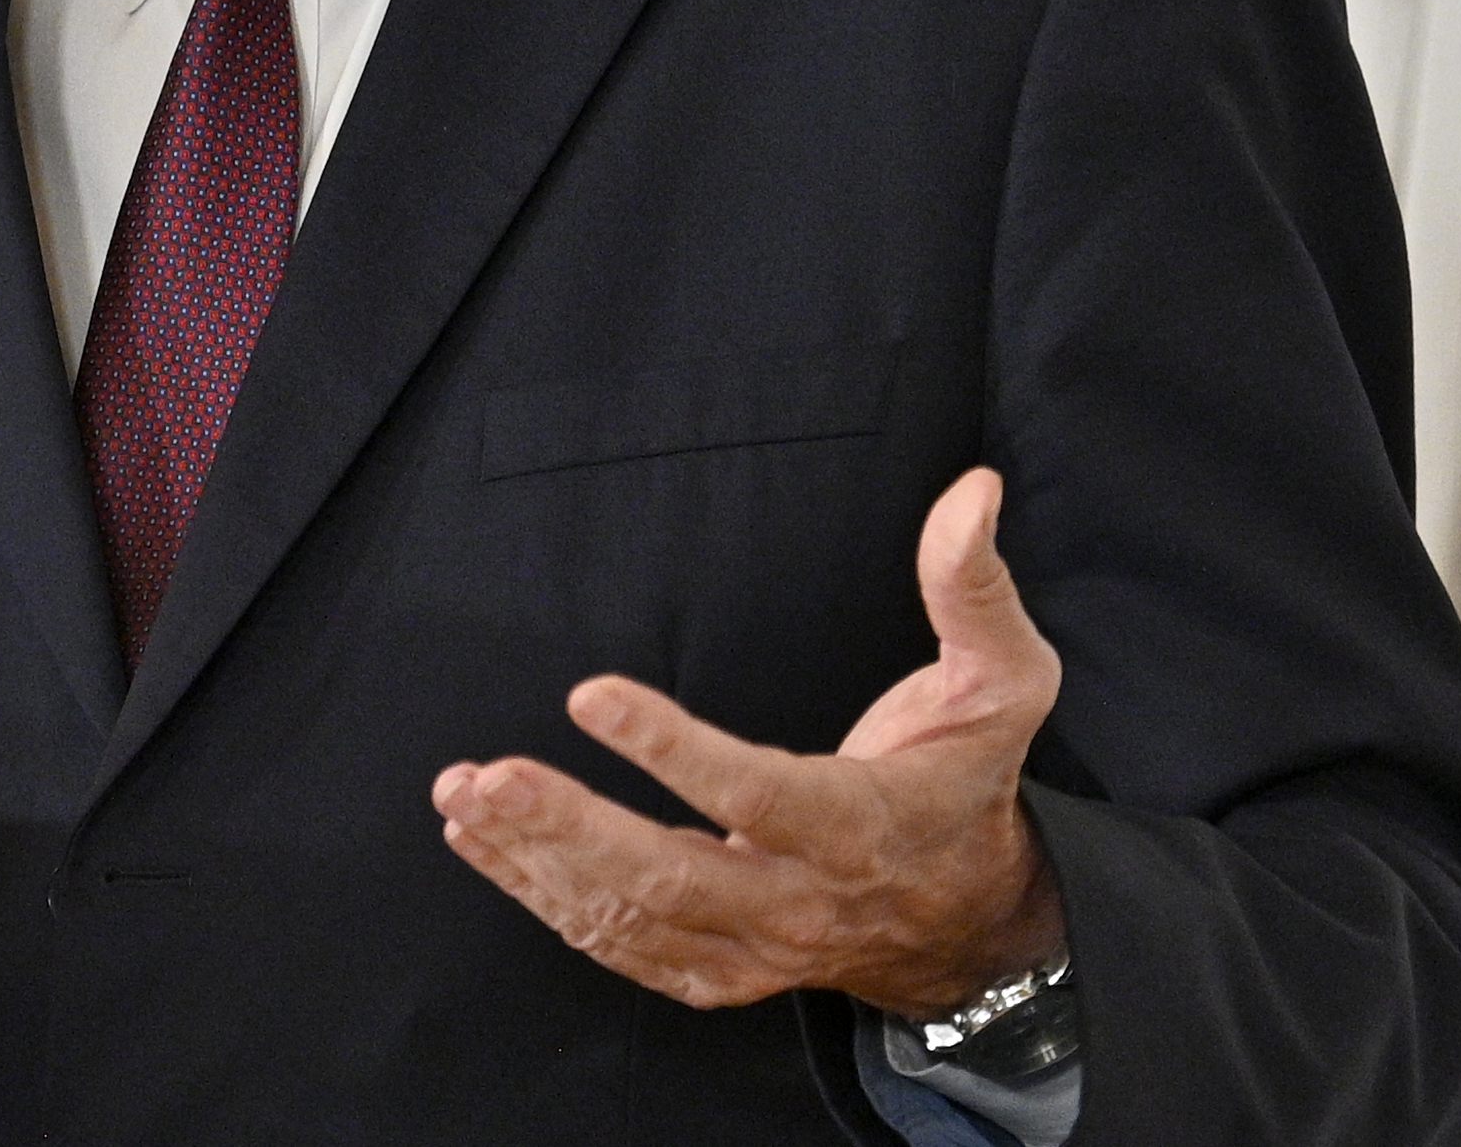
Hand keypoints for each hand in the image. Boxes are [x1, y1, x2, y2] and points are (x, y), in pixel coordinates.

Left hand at [431, 467, 1065, 1020]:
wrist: (973, 921)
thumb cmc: (968, 780)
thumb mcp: (1002, 685)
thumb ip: (975, 590)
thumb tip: (972, 491)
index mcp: (859, 826)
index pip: (756, 795)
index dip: (670, 750)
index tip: (586, 692)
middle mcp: (801, 901)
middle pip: (672, 881)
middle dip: (570, 828)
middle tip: (487, 774)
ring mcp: (756, 948)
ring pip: (633, 922)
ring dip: (536, 861)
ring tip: (459, 794)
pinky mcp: (720, 970)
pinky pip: (623, 949)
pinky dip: (546, 901)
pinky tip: (483, 844)